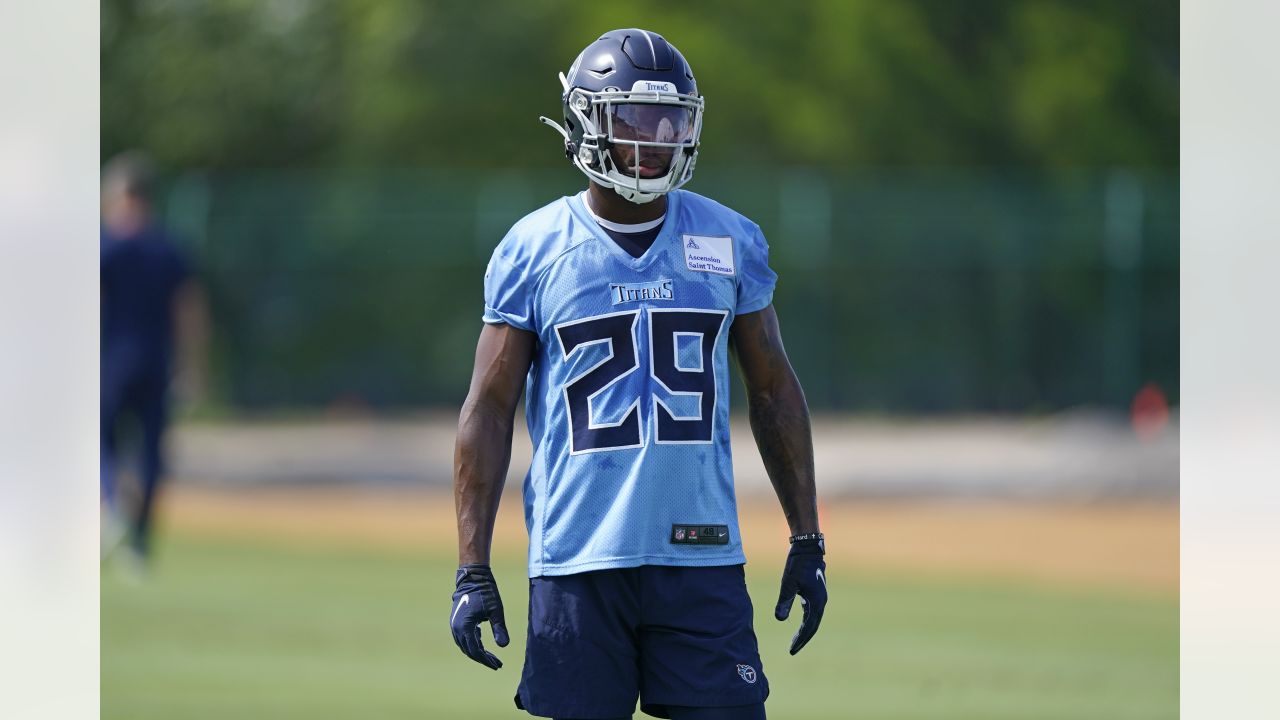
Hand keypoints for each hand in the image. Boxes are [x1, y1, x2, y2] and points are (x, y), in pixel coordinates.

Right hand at [450, 564, 509, 668]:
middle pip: (469, 650)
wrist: (472, 577)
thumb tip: (504, 646)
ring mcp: (454, 625)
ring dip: (477, 652)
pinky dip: (472, 643)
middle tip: (497, 664)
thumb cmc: (486, 592)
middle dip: (483, 658)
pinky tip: (482, 644)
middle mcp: (456, 628)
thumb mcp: (496, 610)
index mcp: (465, 627)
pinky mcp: (456, 621)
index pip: (476, 651)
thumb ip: (499, 628)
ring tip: (490, 658)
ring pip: (465, 645)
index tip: (498, 665)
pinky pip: (463, 638)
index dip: (487, 660)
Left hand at [775, 537, 826, 654]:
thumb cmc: (798, 565)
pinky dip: (807, 619)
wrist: (808, 548)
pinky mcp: (816, 591)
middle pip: (813, 626)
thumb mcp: (788, 584)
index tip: (792, 650)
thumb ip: (785, 602)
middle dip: (803, 638)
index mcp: (816, 602)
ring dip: (805, 630)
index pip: (809, 627)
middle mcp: (821, 602)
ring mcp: (820, 597)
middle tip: (793, 649)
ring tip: (795, 640)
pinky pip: (812, 611)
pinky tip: (800, 622)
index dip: (801, 640)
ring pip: (813, 618)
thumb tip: (779, 619)